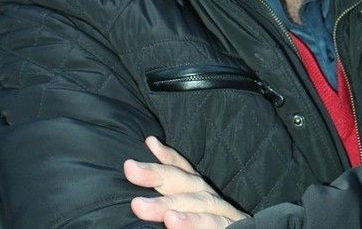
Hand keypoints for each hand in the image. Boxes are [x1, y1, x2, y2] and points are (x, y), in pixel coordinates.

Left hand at [124, 136, 248, 227]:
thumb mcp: (194, 211)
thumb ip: (175, 205)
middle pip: (185, 182)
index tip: (149, 141)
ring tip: (143, 206)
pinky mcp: (232, 228)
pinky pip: (213, 226)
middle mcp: (212, 199)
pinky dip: (192, 223)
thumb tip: (141, 201)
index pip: (184, 171)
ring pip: (198, 205)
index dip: (167, 155)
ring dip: (171, 204)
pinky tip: (173, 223)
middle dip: (157, 174)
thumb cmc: (212, 228)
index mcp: (200, 194)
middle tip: (129, 168)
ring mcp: (223, 215)